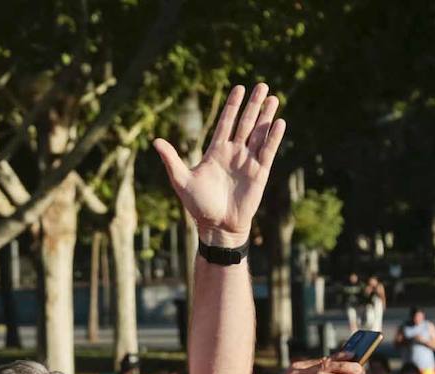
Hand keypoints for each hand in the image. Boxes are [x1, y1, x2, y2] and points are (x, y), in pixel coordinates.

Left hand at [154, 84, 285, 247]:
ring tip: (273, 98)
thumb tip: (155, 141)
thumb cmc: (199, 206)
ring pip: (259, 133)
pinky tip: (279, 122)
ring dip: (266, 116)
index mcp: (216, 152)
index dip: (232, 106)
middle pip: (245, 123)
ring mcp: (247, 162)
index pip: (226, 123)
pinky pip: (267, 151)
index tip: (238, 88)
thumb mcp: (182, 181)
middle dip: (253, 104)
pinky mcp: (259, 173)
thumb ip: (171, 160)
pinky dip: (273, 137)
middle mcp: (233, 153)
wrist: (218, 227)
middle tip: (262, 86)